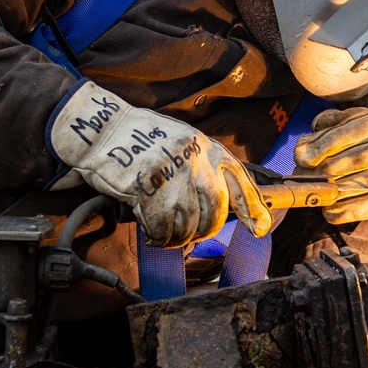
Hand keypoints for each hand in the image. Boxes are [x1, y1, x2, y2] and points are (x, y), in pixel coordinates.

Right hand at [47, 81, 271, 246]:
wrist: (106, 129)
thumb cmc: (144, 140)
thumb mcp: (184, 144)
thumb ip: (204, 168)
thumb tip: (223, 204)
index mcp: (209, 148)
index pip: (241, 182)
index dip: (253, 208)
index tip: (261, 228)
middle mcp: (198, 161)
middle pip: (215, 213)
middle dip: (205, 231)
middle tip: (189, 236)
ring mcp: (176, 176)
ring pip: (190, 225)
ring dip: (178, 237)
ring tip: (166, 234)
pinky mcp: (151, 190)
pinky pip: (163, 228)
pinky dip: (158, 237)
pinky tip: (151, 232)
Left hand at [294, 101, 367, 223]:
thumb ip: (350, 119)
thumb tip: (312, 129)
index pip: (349, 133)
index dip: (321, 146)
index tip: (301, 155)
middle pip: (353, 160)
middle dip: (322, 170)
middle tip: (302, 176)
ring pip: (361, 184)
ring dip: (332, 192)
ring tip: (314, 194)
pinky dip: (348, 211)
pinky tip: (331, 211)